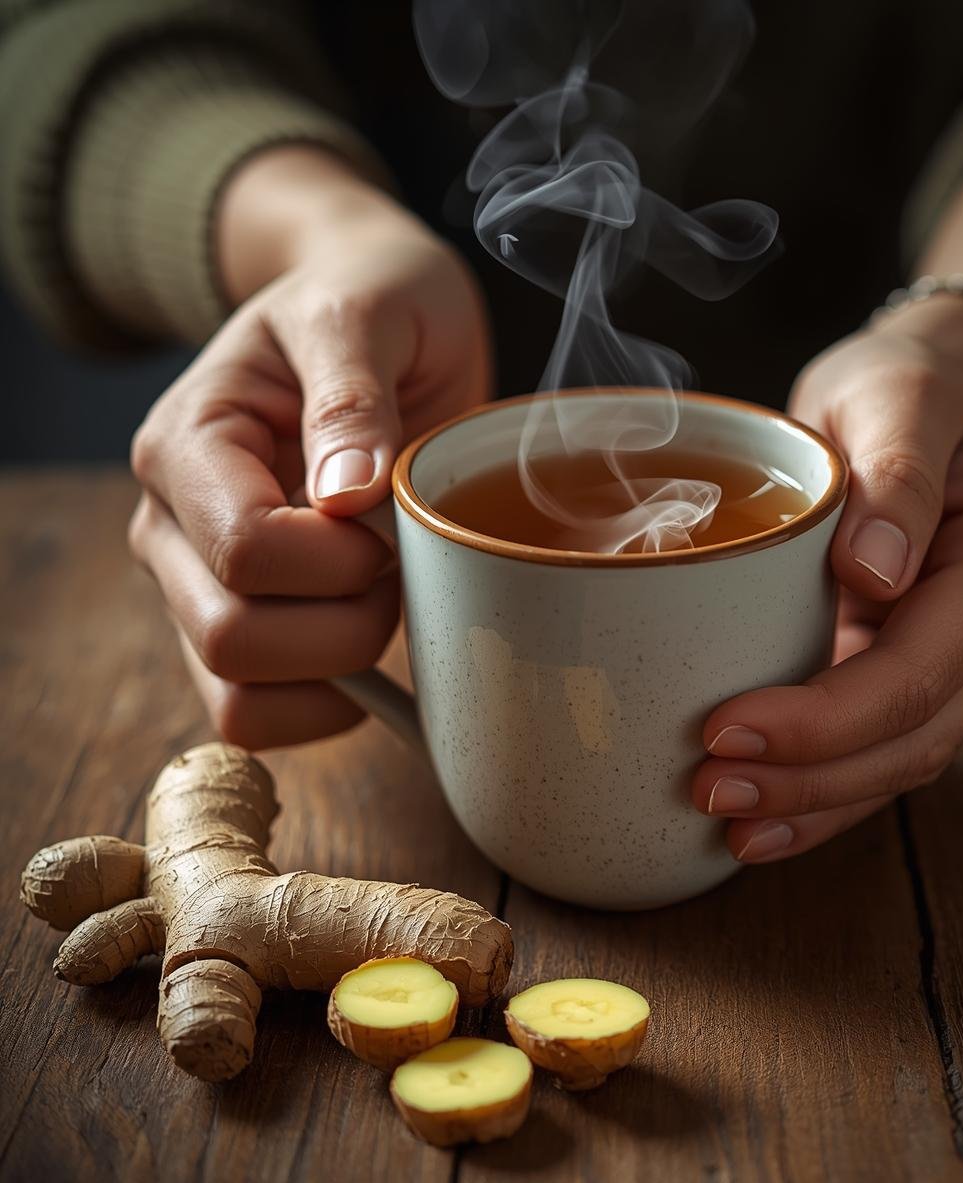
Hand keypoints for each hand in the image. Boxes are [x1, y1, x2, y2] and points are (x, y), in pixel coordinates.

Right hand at [128, 151, 489, 748]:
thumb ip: (351, 396)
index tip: (394, 518)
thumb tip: (346, 498)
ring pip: (240, 696)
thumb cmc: (366, 301)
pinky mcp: (245, 625)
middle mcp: (174, 527)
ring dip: (339, 670)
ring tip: (388, 597)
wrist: (370, 311)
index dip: (343, 560)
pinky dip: (329, 707)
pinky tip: (378, 651)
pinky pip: (260, 714)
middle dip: (348, 622)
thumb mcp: (363, 311)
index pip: (246, 551)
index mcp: (189, 445)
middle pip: (234, 639)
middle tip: (401, 562)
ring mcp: (200, 584)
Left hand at [692, 301, 962, 861]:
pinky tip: (764, 818)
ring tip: (726, 822)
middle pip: (912, 739)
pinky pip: (882, 753)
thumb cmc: (905, 392)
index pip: (919, 671)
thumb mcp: (899, 398)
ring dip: (811, 802)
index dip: (825, 718)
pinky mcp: (928, 678)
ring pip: (899, 765)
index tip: (724, 730)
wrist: (921, 408)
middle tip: (707, 789)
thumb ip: (897, 475)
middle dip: (808, 779)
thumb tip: (875, 573)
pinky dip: (823, 790)